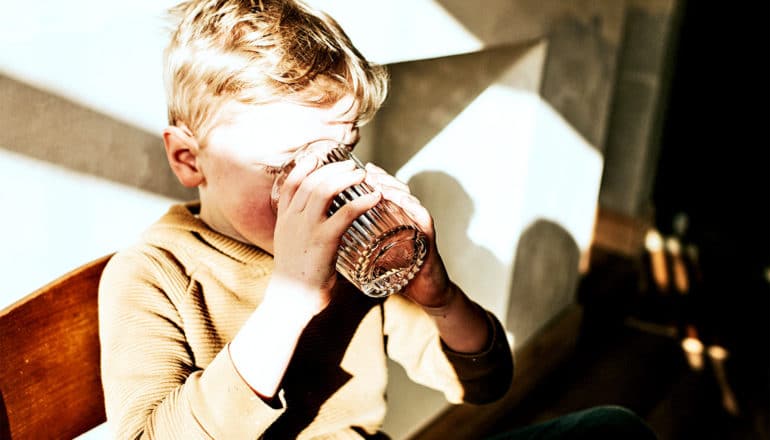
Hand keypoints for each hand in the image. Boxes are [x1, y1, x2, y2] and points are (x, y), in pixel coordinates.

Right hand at [270, 156, 381, 313]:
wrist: (290, 302)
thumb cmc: (296, 280)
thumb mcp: (291, 249)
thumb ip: (300, 234)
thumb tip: (317, 228)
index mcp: (283, 220)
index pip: (291, 184)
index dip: (304, 167)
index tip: (318, 157)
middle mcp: (292, 220)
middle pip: (312, 181)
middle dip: (333, 168)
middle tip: (352, 165)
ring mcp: (306, 229)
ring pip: (325, 190)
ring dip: (346, 178)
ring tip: (363, 175)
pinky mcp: (323, 241)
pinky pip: (345, 213)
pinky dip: (362, 202)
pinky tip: (375, 197)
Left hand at [364, 164, 454, 307]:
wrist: (425, 294)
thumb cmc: (400, 275)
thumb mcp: (375, 257)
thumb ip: (359, 246)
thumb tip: (330, 242)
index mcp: (395, 220)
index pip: (384, 192)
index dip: (372, 179)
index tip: (354, 170)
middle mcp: (409, 218)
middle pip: (396, 190)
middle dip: (381, 178)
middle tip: (365, 171)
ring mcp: (419, 226)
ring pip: (409, 199)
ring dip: (394, 188)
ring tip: (378, 182)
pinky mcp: (429, 239)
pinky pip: (423, 218)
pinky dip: (413, 207)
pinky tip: (402, 200)